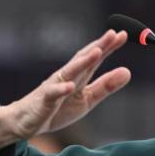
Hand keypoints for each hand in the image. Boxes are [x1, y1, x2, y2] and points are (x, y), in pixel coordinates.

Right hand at [0, 30, 130, 149]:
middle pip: (83, 59)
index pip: (95, 59)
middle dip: (98, 46)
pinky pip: (52, 93)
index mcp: (79, 77)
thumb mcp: (87, 100)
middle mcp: (67, 77)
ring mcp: (54, 86)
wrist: (27, 121)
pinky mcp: (44, 100)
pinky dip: (61, 89)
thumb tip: (128, 71)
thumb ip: (106, 86)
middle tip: (113, 34)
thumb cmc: (57, 108)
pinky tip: (70, 86)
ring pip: (69, 72)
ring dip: (82, 62)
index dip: (108, 47)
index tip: (123, 35)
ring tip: (97, 52)